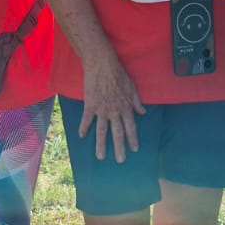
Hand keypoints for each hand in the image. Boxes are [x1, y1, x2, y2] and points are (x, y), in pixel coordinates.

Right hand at [78, 47, 145, 161]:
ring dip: (101, 145)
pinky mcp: (90, 105)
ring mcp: (102, 110)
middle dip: (119, 148)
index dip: (133, 138)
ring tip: (100, 156)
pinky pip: (87, 119)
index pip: (131, 127)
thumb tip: (143, 112)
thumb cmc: (118, 73)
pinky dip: (83, 128)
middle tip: (120, 160)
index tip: (134, 149)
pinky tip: (81, 136)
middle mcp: (115, 111)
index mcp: (126, 107)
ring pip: (102, 131)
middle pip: (117, 133)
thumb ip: (137, 101)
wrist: (102, 64)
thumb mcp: (132, 87)